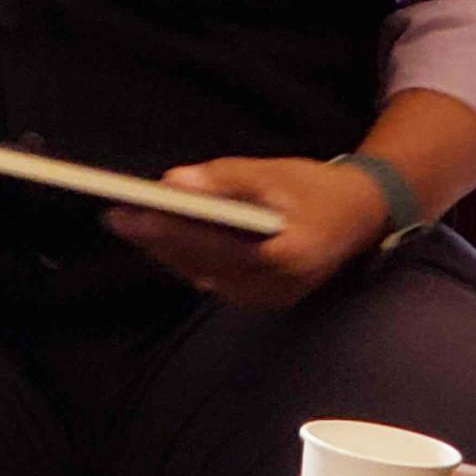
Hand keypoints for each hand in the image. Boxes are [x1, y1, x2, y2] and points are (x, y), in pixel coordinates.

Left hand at [104, 156, 391, 308]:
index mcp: (284, 259)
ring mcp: (266, 300)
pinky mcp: (260, 298)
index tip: (126, 213)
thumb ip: (226, 179)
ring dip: (166, 250)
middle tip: (114, 216)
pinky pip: (213, 279)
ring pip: (202, 275)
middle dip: (154, 240)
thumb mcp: (276, 174)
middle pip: (199, 265)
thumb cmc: (318, 190)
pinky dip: (187, 257)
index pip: (210, 246)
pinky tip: (162, 237)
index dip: (165, 230)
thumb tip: (174, 182)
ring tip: (129, 223)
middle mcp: (273, 290)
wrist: (361, 217)